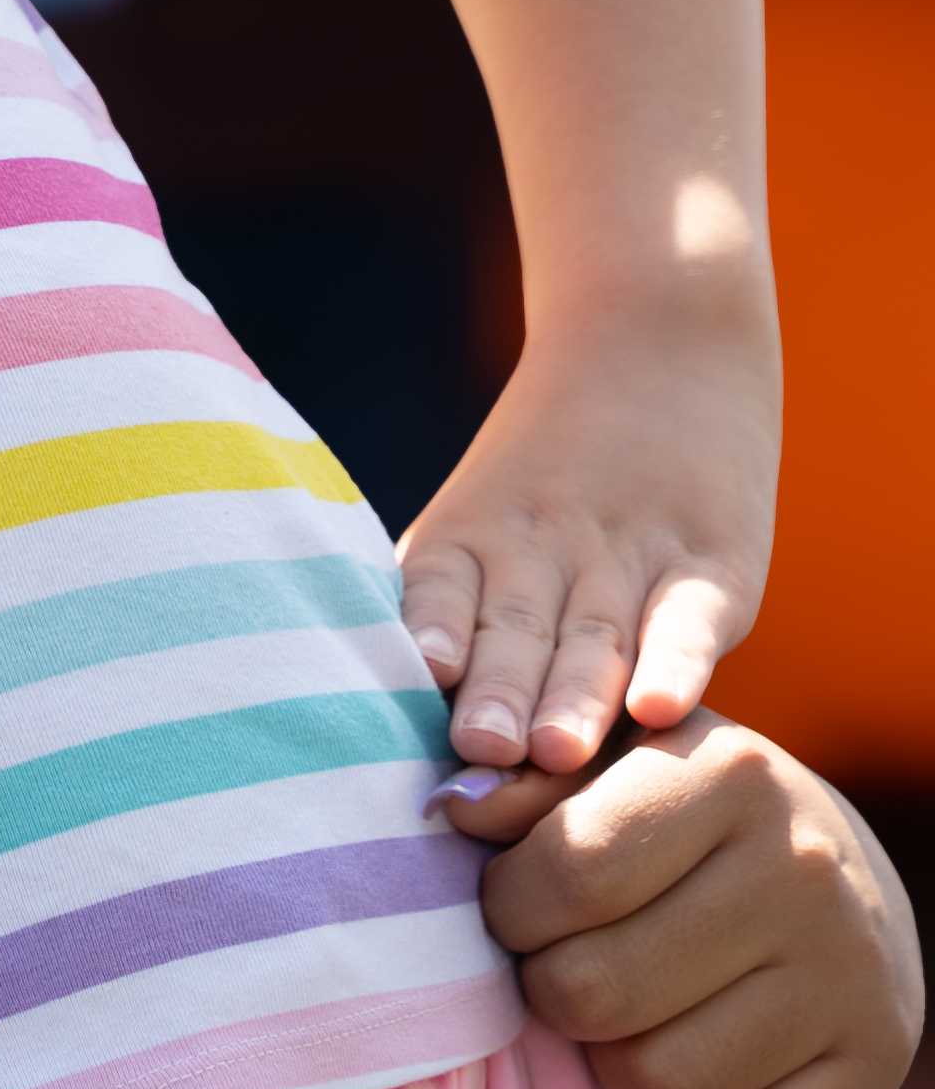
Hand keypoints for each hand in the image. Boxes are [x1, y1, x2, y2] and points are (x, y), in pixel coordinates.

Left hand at [401, 291, 778, 771]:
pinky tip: (661, 708)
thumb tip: (376, 723)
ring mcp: (630, 558)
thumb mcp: (479, 519)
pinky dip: (679, 662)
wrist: (659, 336)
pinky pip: (690, 620)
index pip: (440, 592)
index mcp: (469, 544)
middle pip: (516, 628)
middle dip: (498, 694)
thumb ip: (444, 612)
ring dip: (574, 696)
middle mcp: (543, 553)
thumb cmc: (544, 473)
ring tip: (553, 752)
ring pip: (597, 636)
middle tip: (480, 749)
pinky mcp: (713, 567)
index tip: (415, 680)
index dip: (429, 633)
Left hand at [455, 717, 921, 1088]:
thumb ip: (525, 780)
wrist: (840, 876)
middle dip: (551, 992)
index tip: (522, 911)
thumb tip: (454, 810)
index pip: (566, 876)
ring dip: (610, 1066)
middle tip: (570, 969)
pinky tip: (682, 1069)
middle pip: (594, 993)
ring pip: (657, 1082)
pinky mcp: (875, 1063)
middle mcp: (805, 870)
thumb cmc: (681, 818)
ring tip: (626, 1017)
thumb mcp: (609, 763)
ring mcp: (852, 973)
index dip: (510, 910)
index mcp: (732, 775)